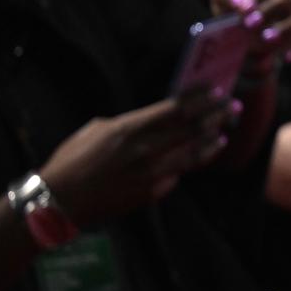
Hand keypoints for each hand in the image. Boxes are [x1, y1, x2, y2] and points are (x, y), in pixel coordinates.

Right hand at [39, 88, 232, 225]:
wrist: (59, 202)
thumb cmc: (72, 161)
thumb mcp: (96, 130)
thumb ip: (130, 124)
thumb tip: (152, 119)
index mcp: (130, 128)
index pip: (175, 109)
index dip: (199, 98)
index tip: (214, 89)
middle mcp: (145, 150)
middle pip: (191, 128)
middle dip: (214, 115)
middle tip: (231, 106)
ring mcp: (151, 173)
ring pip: (192, 153)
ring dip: (211, 140)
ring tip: (223, 131)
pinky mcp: (152, 193)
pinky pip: (177, 175)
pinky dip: (190, 163)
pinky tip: (201, 155)